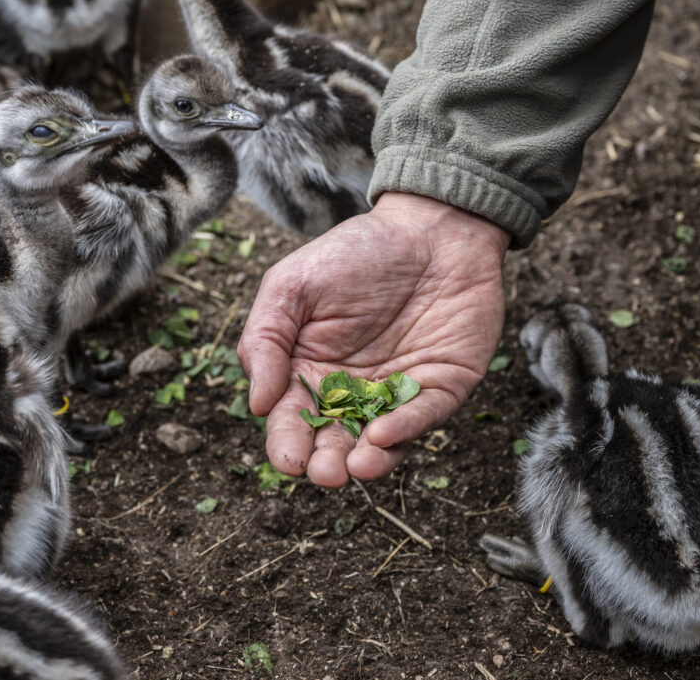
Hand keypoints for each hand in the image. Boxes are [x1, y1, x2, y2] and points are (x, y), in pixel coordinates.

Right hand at [237, 192, 510, 487]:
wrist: (431, 226)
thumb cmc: (355, 253)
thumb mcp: (291, 286)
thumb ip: (266, 340)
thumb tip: (257, 404)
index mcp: (310, 372)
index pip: (293, 421)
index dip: (288, 444)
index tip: (289, 459)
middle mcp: (353, 392)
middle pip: (335, 441)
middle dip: (327, 464)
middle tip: (324, 473)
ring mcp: (398, 393)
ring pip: (381, 441)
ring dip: (367, 460)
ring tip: (355, 466)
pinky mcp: (442, 386)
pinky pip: (424, 415)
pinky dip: (406, 429)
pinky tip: (385, 435)